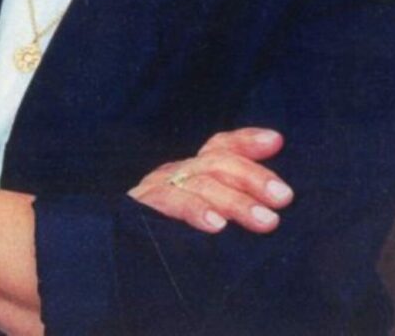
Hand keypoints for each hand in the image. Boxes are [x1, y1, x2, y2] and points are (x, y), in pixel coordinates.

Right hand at [128, 127, 292, 234]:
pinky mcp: (141, 209)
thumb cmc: (166, 239)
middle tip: (284, 197)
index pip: (219, 148)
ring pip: (200, 183)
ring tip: (265, 221)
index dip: (246, 141)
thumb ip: (228, 204)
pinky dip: (194, 211)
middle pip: (216, 163)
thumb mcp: (201, 214)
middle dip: (253, 177)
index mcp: (190, 173)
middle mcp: (175, 174)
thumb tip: (273, 206)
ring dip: (236, 201)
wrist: (110, 252)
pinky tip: (216, 226)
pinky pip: (169, 203)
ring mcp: (158, 189)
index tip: (276, 141)